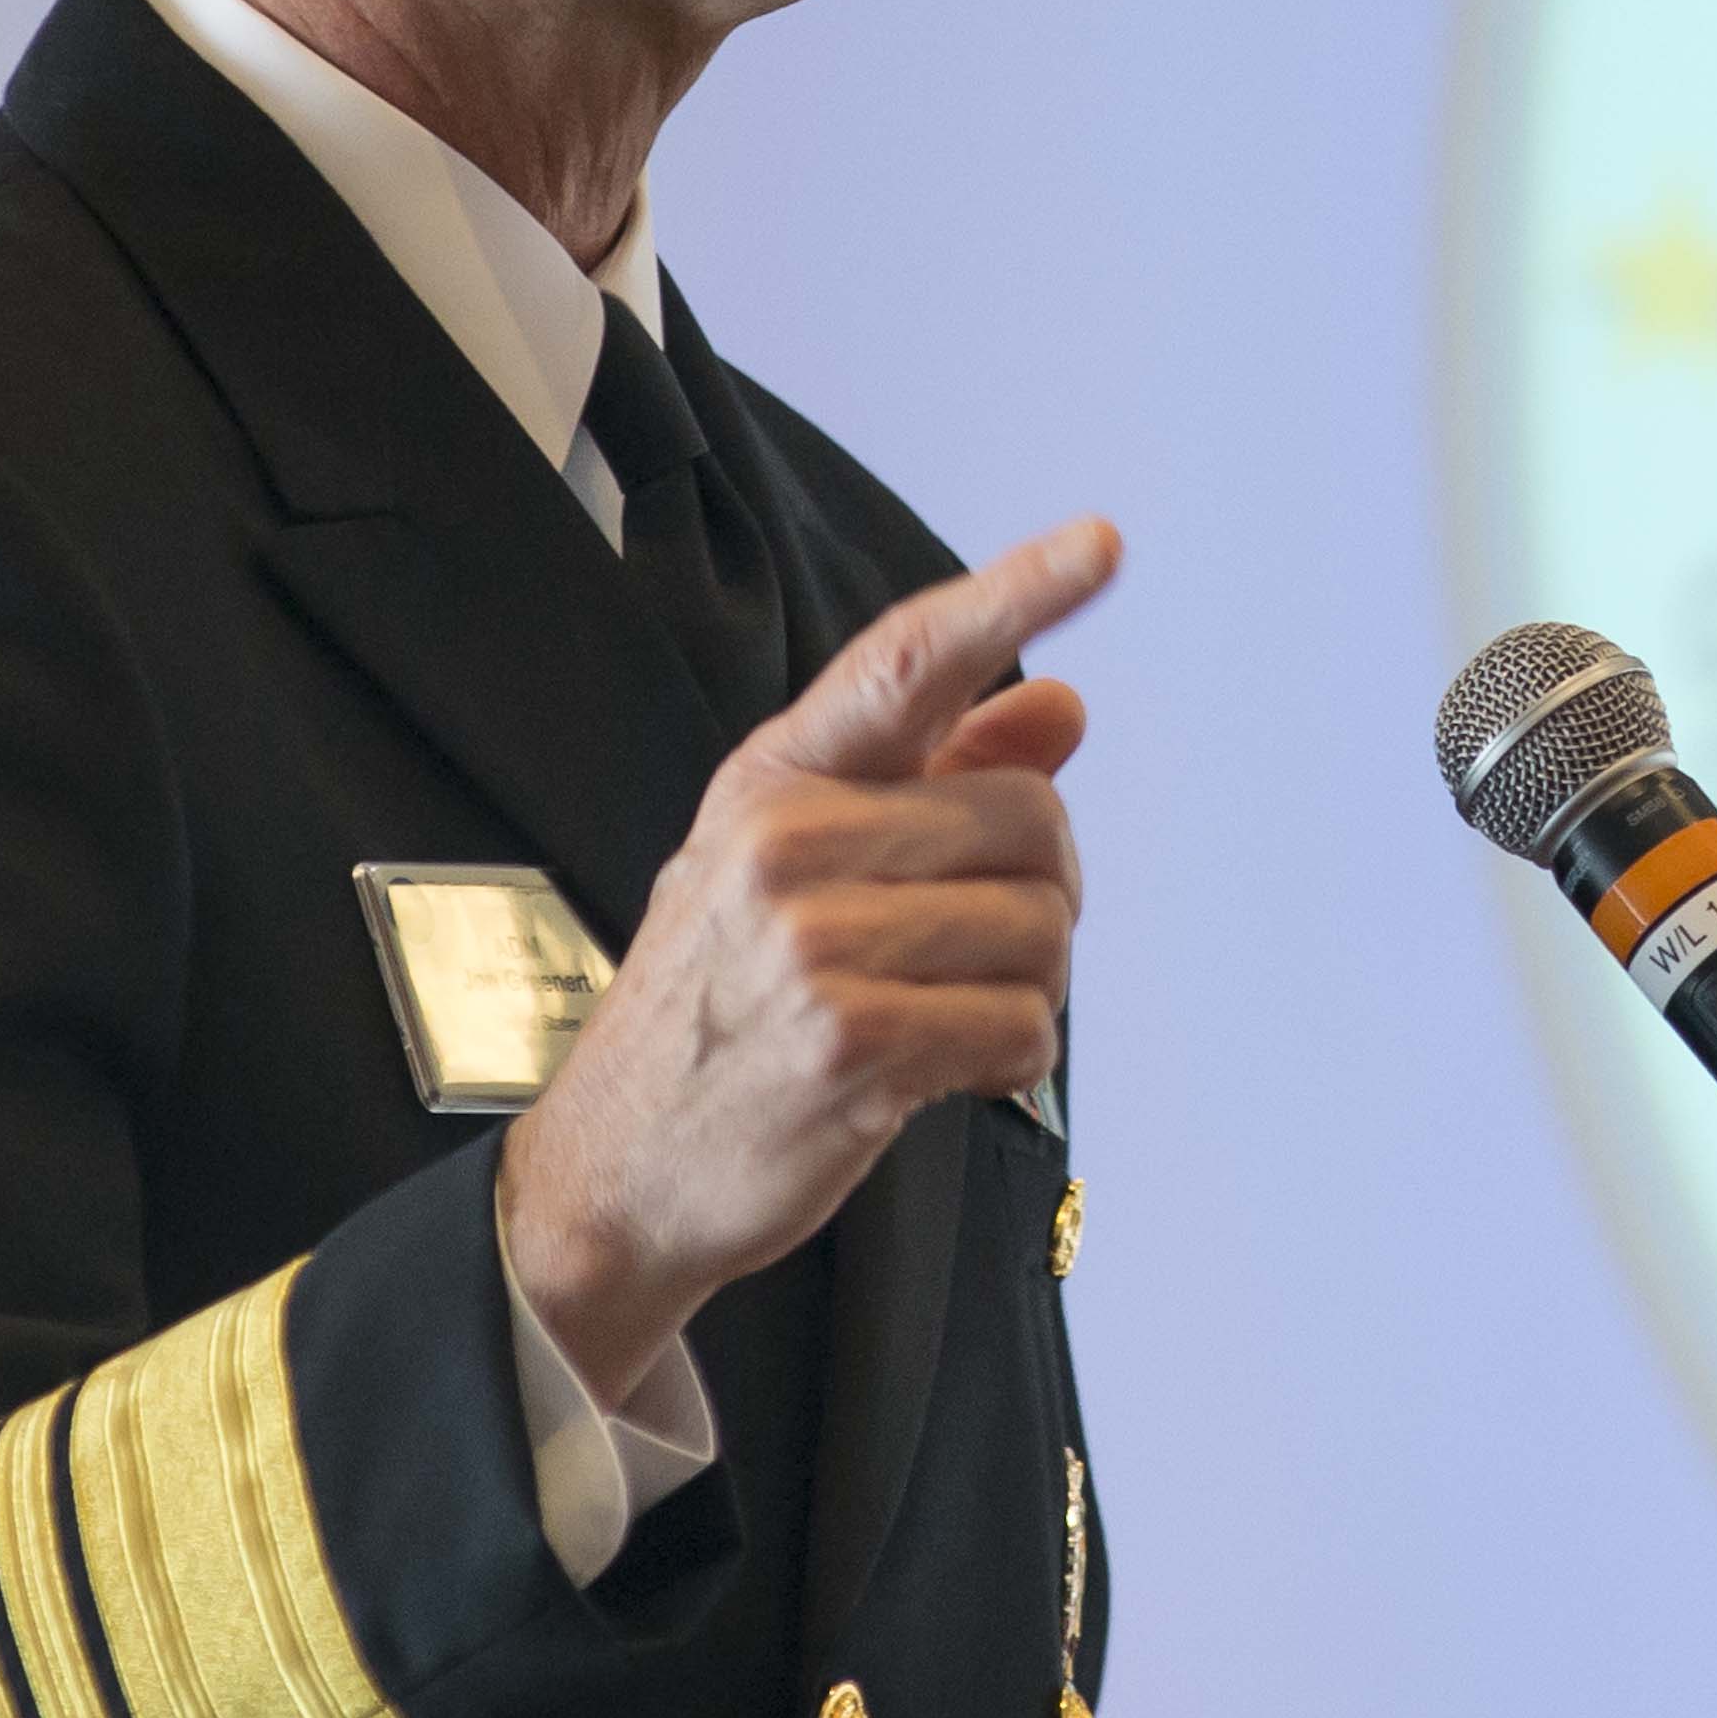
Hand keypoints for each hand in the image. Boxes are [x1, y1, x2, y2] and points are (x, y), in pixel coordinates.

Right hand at [496, 518, 1118, 1414]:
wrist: (615, 1174)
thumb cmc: (719, 1011)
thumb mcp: (794, 871)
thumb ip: (935, 779)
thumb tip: (1060, 706)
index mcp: (773, 778)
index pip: (908, 660)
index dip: (1015, 591)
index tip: (1102, 542)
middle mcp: (784, 841)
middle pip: (1028, 819)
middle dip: (1043, 892)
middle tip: (981, 947)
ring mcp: (809, 943)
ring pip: (1040, 928)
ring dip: (1028, 986)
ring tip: (945, 1014)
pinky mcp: (847, 1044)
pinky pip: (1020, 1026)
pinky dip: (1011, 1058)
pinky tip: (943, 1073)